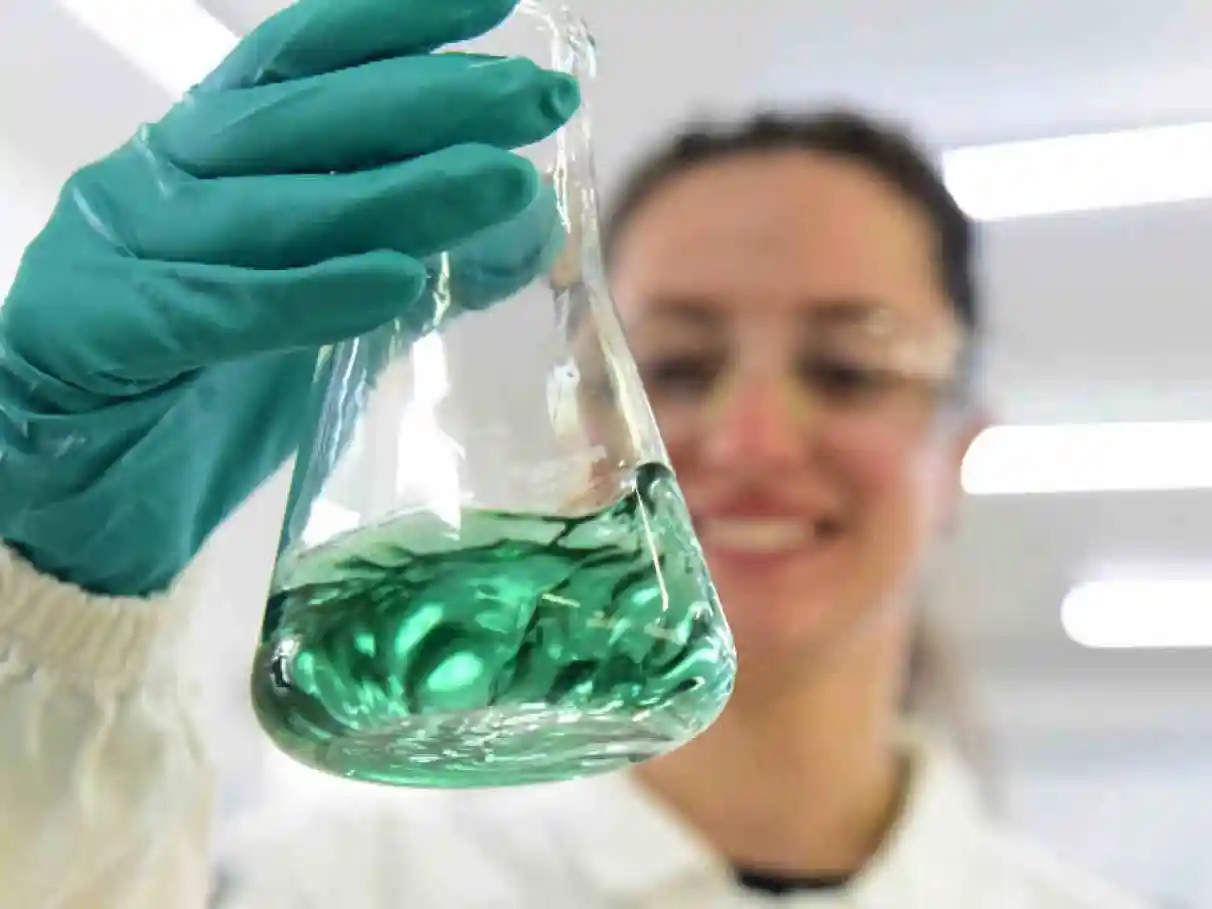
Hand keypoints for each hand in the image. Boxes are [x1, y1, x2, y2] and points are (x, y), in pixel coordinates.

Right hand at [0, 0, 578, 596]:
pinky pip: (222, 307)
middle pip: (304, 119)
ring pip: (276, 206)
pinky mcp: (106, 330)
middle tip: (538, 100)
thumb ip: (404, 255)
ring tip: (504, 182)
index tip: (497, 5)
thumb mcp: (319, 305)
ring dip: (400, 191)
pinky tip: (398, 282)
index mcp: (210, 155)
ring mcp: (126, 248)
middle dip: (431, 101)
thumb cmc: (207, 387)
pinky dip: (314, 293)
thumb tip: (530, 224)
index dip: (396, 23)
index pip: (303, 61)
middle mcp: (163, 179)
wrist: (88, 487)